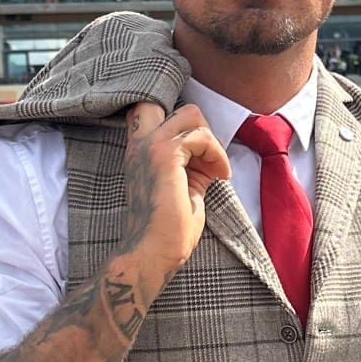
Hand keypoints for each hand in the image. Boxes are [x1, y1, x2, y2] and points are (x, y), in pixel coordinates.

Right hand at [121, 102, 230, 296]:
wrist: (153, 253)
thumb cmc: (168, 229)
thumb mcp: (183, 186)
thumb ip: (191, 164)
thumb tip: (210, 152)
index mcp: (140, 150)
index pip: (153, 107)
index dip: (182, 119)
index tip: (200, 148)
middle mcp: (141, 144)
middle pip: (180, 107)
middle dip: (203, 128)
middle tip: (210, 160)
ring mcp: (150, 147)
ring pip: (192, 114)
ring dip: (212, 142)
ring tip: (216, 170)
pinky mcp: (165, 156)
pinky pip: (201, 136)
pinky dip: (217, 154)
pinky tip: (220, 176)